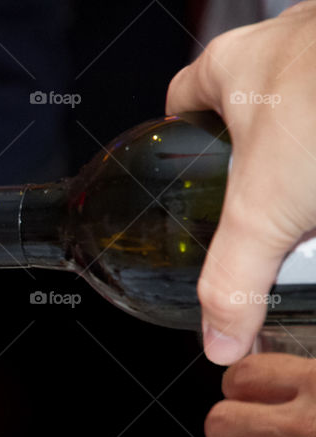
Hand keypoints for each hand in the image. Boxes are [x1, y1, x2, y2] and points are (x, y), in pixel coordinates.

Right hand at [166, 1, 315, 364]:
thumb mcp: (264, 210)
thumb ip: (235, 278)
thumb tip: (219, 337)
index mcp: (233, 69)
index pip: (183, 99)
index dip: (181, 138)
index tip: (187, 176)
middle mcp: (285, 51)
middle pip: (252, 115)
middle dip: (258, 164)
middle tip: (265, 209)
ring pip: (307, 119)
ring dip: (306, 162)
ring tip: (309, 208)